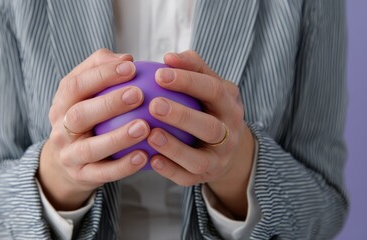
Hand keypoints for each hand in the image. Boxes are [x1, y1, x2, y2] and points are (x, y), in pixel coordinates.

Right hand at [37, 49, 149, 210]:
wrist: (66, 162)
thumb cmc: (86, 119)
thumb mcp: (85, 94)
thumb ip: (101, 70)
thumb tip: (127, 58)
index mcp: (62, 104)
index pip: (75, 85)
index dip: (102, 75)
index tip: (131, 67)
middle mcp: (60, 129)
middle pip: (78, 115)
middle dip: (108, 104)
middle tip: (138, 94)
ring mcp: (69, 155)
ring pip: (90, 148)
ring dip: (118, 137)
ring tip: (144, 127)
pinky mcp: (81, 177)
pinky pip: (102, 174)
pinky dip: (123, 167)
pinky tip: (144, 156)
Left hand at [147, 50, 254, 218]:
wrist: (226, 147)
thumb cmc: (209, 108)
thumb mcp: (209, 85)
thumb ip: (193, 68)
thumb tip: (169, 57)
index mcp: (230, 106)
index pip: (213, 90)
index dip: (188, 81)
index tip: (160, 73)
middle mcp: (230, 134)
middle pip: (210, 127)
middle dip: (182, 116)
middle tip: (153, 105)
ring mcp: (219, 159)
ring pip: (199, 158)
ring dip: (174, 147)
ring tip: (150, 134)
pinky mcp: (204, 178)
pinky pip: (186, 177)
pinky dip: (169, 170)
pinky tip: (150, 158)